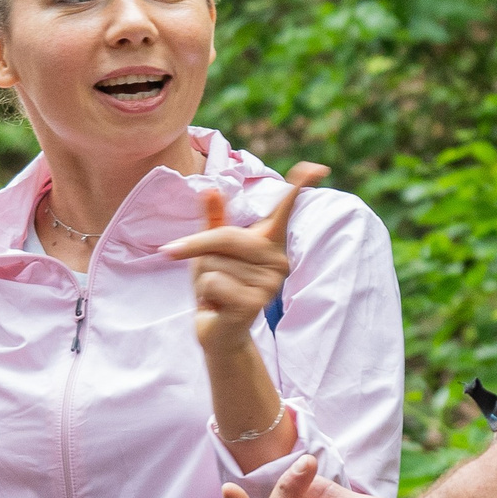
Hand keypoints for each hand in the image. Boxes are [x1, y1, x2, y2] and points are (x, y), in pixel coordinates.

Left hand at [162, 162, 326, 352]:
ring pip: (214, 262)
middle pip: (227, 237)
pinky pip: (214, 282)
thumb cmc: (216, 285)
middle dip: (196, 247)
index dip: (299, 186)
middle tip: (180, 256)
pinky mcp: (257, 302)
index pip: (285, 209)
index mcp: (269, 242)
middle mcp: (277, 260)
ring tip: (217, 291)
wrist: (216, 330)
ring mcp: (270, 282)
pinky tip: (218, 304)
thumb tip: (211, 189)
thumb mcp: (210, 250)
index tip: (317, 167)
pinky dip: (205, 293)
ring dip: (202, 277)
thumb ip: (213, 221)